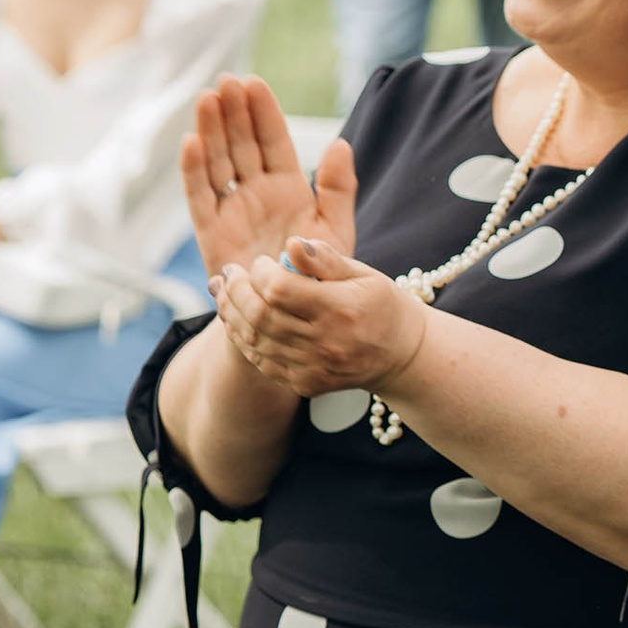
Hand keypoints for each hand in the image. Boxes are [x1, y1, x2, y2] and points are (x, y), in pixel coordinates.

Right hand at [182, 75, 355, 277]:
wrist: (291, 315)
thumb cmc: (314, 272)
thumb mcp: (336, 228)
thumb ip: (338, 187)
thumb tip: (341, 143)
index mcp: (286, 187)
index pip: (273, 141)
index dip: (263, 113)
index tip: (253, 82)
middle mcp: (255, 193)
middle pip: (240, 144)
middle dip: (233, 112)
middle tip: (226, 80)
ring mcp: (231, 209)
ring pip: (217, 162)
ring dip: (211, 130)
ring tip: (208, 98)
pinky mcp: (211, 232)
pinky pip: (199, 196)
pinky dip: (193, 170)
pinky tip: (191, 142)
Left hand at [213, 238, 422, 397]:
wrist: (403, 355)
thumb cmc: (382, 305)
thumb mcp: (363, 274)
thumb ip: (325, 259)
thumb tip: (291, 243)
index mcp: (342, 309)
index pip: (280, 289)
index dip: (260, 273)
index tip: (260, 262)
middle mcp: (326, 342)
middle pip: (260, 316)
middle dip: (235, 291)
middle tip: (228, 274)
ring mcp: (314, 368)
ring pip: (254, 340)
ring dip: (231, 314)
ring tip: (224, 293)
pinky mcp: (306, 384)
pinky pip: (262, 361)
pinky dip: (244, 339)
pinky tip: (240, 320)